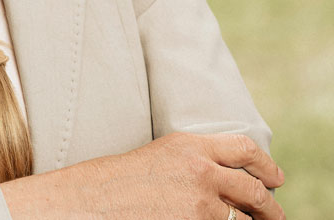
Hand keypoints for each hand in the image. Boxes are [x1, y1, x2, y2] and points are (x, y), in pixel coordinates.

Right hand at [1, 133, 284, 219]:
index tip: (275, 177)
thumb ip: (190, 163)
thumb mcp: (155, 158)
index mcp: (188, 146)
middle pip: (254, 189)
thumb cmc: (110, 182)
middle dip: (270, 206)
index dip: (266, 166)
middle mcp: (201, 171)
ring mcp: (201, 204)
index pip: (244, 149)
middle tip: (273, 215)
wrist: (83, 202)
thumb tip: (220, 181)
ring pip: (242, 218)